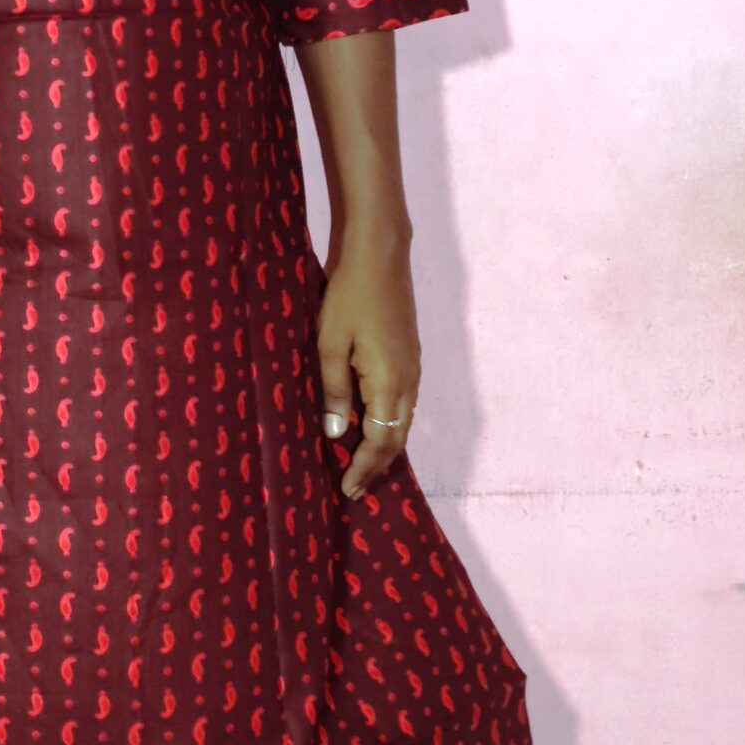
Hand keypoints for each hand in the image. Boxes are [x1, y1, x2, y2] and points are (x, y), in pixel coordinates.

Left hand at [315, 240, 421, 498]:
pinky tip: (373, 426)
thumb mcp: (330, 344)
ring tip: (363, 465)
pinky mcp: (411, 356)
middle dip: (377, 466)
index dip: (365, 468)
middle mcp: (409, 381)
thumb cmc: (348, 297)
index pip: (381, 441)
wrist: (380, 255)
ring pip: (403, 421)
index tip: (348, 489)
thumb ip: (334, 390)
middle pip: (397, 437)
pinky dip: (390, 424)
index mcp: (389, 382)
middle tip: (355, 488)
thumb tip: (337, 433)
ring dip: (385, 446)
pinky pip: (404, 403)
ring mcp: (413, 368)